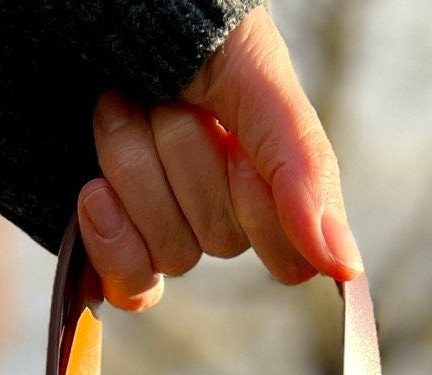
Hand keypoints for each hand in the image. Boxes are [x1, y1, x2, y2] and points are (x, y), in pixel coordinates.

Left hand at [77, 8, 360, 311]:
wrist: (86, 7)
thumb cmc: (178, 19)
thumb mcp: (253, 74)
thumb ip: (302, 162)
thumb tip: (345, 268)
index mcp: (266, 163)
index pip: (290, 253)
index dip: (259, 207)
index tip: (234, 145)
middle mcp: (220, 198)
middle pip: (222, 243)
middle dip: (183, 161)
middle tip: (164, 97)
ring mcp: (165, 220)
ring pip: (172, 255)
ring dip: (136, 172)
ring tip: (117, 104)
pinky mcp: (114, 238)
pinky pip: (131, 288)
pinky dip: (113, 245)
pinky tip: (96, 193)